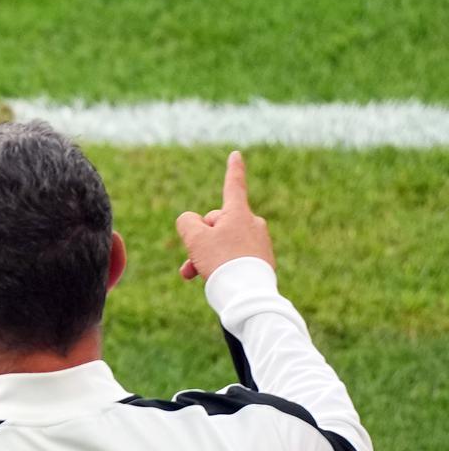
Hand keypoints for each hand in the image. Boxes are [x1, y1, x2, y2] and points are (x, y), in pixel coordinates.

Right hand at [175, 151, 274, 281]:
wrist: (248, 296)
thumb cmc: (221, 262)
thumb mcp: (194, 237)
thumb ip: (187, 222)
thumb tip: (193, 222)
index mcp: (239, 214)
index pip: (233, 185)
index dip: (233, 169)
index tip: (237, 154)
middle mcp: (253, 225)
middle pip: (218, 223)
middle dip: (201, 239)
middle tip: (192, 260)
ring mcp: (260, 244)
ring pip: (224, 243)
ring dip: (206, 255)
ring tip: (195, 274)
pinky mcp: (262, 262)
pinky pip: (235, 257)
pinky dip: (221, 265)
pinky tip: (215, 279)